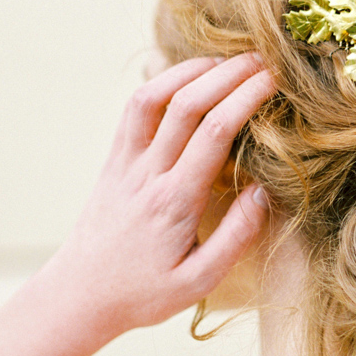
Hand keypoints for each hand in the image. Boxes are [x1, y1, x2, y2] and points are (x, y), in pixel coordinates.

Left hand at [44, 53, 274, 340]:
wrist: (80, 295)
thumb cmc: (143, 294)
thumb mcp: (199, 282)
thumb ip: (236, 236)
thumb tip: (265, 190)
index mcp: (174, 202)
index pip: (214, 132)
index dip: (247, 97)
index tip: (276, 80)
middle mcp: (148, 174)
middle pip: (188, 104)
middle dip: (229, 73)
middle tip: (265, 59)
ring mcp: (126, 162)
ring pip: (155, 97)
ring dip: (192, 70)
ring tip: (229, 61)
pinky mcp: (114, 159)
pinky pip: (134, 109)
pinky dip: (163, 83)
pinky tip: (188, 78)